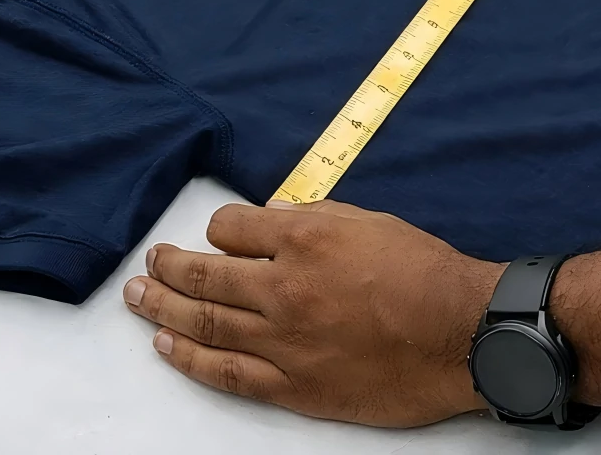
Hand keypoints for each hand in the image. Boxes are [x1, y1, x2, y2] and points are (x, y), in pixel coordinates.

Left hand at [122, 200, 501, 426]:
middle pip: (204, 275)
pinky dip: (189, 358)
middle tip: (149, 263)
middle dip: (168, 267)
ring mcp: (284, 340)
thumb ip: (316, 217)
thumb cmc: (426, 274)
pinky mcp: (293, 384)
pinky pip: (225, 371)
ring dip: (161, 307)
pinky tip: (166, 345)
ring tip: (137, 297)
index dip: (219, 229)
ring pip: (202, 322)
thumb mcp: (372, 222)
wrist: (462, 335)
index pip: (231, 227)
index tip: (216, 235)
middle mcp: (284, 287)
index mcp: (305, 239)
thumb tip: (274, 218)